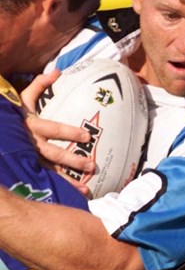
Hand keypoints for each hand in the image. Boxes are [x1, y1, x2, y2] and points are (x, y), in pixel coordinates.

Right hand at [21, 70, 94, 193]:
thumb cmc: (7, 114)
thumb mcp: (20, 99)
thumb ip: (39, 85)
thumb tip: (58, 71)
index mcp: (29, 125)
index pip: (53, 129)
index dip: (69, 132)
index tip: (87, 136)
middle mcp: (28, 143)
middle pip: (54, 153)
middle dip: (73, 160)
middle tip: (91, 165)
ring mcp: (25, 158)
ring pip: (48, 171)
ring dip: (67, 181)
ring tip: (85, 190)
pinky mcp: (22, 168)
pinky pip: (41, 180)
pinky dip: (56, 189)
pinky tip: (70, 198)